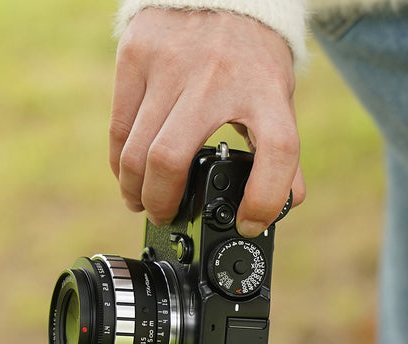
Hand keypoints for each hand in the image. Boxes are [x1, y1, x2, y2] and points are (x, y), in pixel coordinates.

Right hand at [109, 8, 304, 236]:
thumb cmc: (251, 58)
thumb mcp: (277, 98)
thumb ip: (280, 150)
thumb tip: (288, 204)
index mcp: (266, 91)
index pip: (277, 150)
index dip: (263, 197)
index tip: (247, 223)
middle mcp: (217, 78)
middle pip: (172, 160)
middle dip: (162, 204)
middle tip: (166, 217)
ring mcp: (171, 65)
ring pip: (137, 150)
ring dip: (136, 191)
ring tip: (142, 203)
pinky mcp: (137, 56)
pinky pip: (119, 127)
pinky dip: (121, 162)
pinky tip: (128, 175)